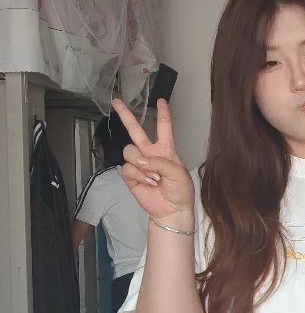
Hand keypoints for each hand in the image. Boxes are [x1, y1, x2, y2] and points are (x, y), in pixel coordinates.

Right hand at [111, 98, 195, 225]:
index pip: (164, 127)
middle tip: (116, 101)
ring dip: (142, 164)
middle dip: (125, 115)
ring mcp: (139, 164)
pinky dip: (139, 176)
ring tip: (154, 177)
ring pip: (129, 151)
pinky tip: (148, 183)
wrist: (171, 211)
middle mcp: (150, 153)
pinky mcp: (130, 176)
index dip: (163, 113)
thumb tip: (142, 161)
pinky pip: (128, 168)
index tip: (161, 101)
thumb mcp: (179, 173)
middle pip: (135, 130)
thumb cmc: (180, 191)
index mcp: (166, 149)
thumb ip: (161, 162)